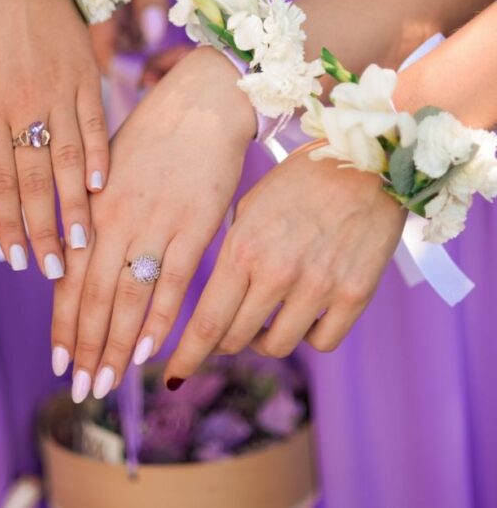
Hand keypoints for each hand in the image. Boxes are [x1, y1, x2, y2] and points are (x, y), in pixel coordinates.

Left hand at [0, 0, 108, 275]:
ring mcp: (59, 91)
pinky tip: (103, 186)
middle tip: (54, 269)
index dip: (8, 223)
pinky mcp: (85, 75)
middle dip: (43, 228)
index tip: (17, 259)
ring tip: (82, 242)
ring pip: (69, 158)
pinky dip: (100, 156)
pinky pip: (95, 122)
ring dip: (75, 204)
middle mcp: (23, 105)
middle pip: (35, 179)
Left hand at [50, 46, 255, 399]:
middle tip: (81, 390)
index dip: (64, 325)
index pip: (70, 278)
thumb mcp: (110, 167)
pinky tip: (150, 350)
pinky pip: (173, 282)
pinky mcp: (195, 226)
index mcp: (94, 206)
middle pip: (94, 297)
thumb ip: (93, 212)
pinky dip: (160, 319)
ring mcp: (156, 225)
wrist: (203, 103)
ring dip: (116, 346)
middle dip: (86, 348)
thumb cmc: (156, 132)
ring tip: (107, 383)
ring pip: (127, 297)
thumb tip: (75, 253)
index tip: (60, 362)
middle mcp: (117, 220)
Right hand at [90, 0, 178, 72]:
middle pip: (116, 51)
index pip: (99, 46)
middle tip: (176, 64)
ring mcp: (118, 4)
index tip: (150, 79)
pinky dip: (156, 38)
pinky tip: (177, 39)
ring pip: (131, 44)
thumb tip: (150, 40)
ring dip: (152, 53)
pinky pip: (142, 29)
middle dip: (142, 65)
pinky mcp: (134, 0)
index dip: (120, 69)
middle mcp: (102, 4)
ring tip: (182, 54)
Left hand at [163, 147, 405, 382]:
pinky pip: (322, 342)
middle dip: (224, 342)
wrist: (363, 162)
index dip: (187, 355)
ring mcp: (318, 286)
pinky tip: (305, 316)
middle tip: (226, 334)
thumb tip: (216, 298)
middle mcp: (277, 272)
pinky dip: (308, 335)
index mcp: (244, 248)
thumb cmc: (300, 180)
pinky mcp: (354, 295)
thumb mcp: (250, 207)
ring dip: (264, 340)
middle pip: (237, 338)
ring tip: (267, 320)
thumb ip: (233, 253)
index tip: (174, 375)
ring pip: (277, 345)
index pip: (207, 321)